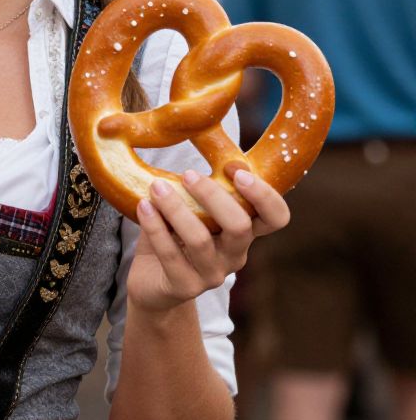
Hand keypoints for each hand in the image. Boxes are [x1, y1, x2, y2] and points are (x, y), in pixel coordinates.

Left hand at [127, 168, 289, 315]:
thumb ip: (198, 186)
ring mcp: (211, 274)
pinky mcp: (184, 287)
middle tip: (187, 173)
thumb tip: (191, 132)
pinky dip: (155, 228)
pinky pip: (170, 256)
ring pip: (200, 240)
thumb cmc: (174, 234)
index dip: (265, 195)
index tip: (237, 171)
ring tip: (156, 187)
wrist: (152, 281)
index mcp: (244, 231)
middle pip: (240, 226)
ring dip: (176, 209)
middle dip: (214, 196)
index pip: (276, 217)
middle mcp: (235, 254)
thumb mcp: (191, 208)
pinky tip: (143, 207)